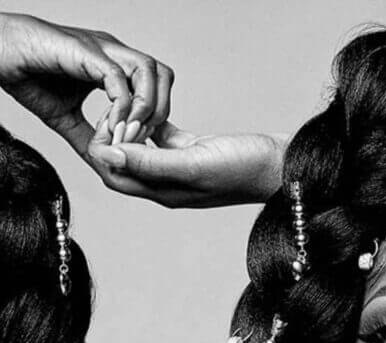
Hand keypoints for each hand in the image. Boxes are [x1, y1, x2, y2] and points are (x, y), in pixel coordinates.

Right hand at [0, 13, 173, 158]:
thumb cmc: (27, 77)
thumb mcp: (64, 117)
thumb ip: (87, 138)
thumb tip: (103, 163)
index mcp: (113, 66)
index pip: (156, 85)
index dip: (154, 116)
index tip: (138, 145)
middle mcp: (114, 53)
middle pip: (163, 75)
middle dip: (159, 112)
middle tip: (138, 141)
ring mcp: (103, 49)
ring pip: (149, 72)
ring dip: (143, 110)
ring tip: (125, 136)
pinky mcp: (87, 52)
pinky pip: (118, 80)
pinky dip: (120, 108)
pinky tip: (108, 128)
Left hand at [87, 120, 287, 206]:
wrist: (282, 168)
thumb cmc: (243, 170)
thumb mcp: (192, 163)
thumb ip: (150, 161)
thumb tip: (109, 155)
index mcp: (162, 192)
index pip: (114, 175)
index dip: (103, 151)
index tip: (109, 123)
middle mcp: (167, 184)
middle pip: (123, 164)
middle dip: (111, 140)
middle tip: (116, 111)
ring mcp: (181, 169)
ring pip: (142, 150)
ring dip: (131, 130)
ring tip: (132, 107)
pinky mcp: (195, 152)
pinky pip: (164, 139)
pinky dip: (154, 123)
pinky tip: (154, 107)